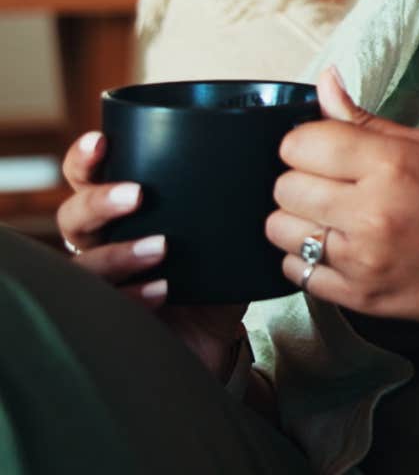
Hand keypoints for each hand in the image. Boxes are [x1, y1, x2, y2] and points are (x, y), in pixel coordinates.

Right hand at [55, 130, 246, 376]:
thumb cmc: (213, 275)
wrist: (214, 339)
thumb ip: (239, 193)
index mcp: (121, 214)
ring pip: (83, 263)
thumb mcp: (225, 230)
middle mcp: (101, 245)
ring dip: (120, 251)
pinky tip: (160, 290)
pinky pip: (107, 306)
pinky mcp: (111, 320)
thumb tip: (283, 150)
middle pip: (73, 217)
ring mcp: (102, 284)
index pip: (86, 178)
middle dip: (99, 201)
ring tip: (160, 248)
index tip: (101, 140)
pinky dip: (133, 295)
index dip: (85, 158)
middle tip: (137, 195)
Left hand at [265, 68, 418, 329]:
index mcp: (393, 164)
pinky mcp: (360, 297)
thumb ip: (368, 122)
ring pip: (279, 231)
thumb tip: (324, 82)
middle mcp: (372, 212)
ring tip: (338, 218)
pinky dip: (309, 259)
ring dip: (300, 220)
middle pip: (283, 187)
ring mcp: (363, 259)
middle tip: (337, 185)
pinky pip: (297, 272)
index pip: (298, 143)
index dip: (309, 142)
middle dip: (302, 180)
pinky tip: (343, 248)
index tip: (330, 150)